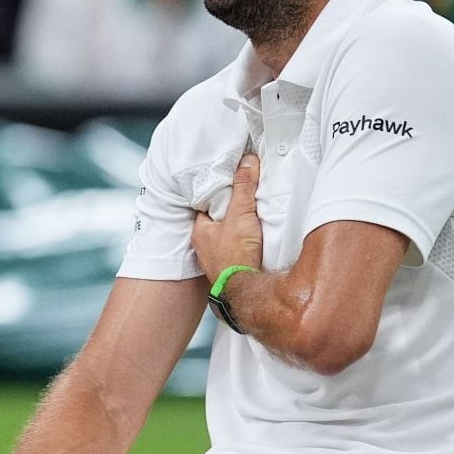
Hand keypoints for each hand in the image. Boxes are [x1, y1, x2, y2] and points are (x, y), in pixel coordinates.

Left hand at [192, 152, 262, 282]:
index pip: (206, 203)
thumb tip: (247, 161)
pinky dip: (242, 243)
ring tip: (250, 217)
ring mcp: (216, 258)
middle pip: (217, 219)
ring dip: (236, 228)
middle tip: (243, 200)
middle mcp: (204, 245)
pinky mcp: (229, 268)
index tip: (230, 183)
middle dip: (229, 210)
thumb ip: (243, 187)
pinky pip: (234, 249)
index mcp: (200, 230)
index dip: (218, 192)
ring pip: (225, 235)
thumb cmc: (236, 256)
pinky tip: (252, 240)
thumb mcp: (240, 215)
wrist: (246, 292)